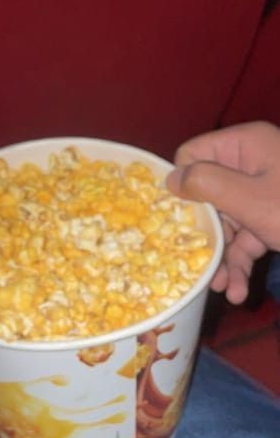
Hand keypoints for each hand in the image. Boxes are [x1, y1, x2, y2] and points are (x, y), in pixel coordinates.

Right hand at [167, 122, 279, 303]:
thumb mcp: (249, 201)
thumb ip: (205, 185)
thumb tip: (169, 179)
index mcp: (245, 145)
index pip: (193, 155)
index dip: (180, 186)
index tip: (168, 219)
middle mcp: (252, 163)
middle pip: (208, 194)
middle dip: (204, 234)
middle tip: (193, 263)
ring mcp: (265, 191)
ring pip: (228, 221)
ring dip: (223, 257)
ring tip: (221, 288)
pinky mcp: (275, 217)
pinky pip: (248, 236)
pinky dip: (242, 262)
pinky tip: (237, 292)